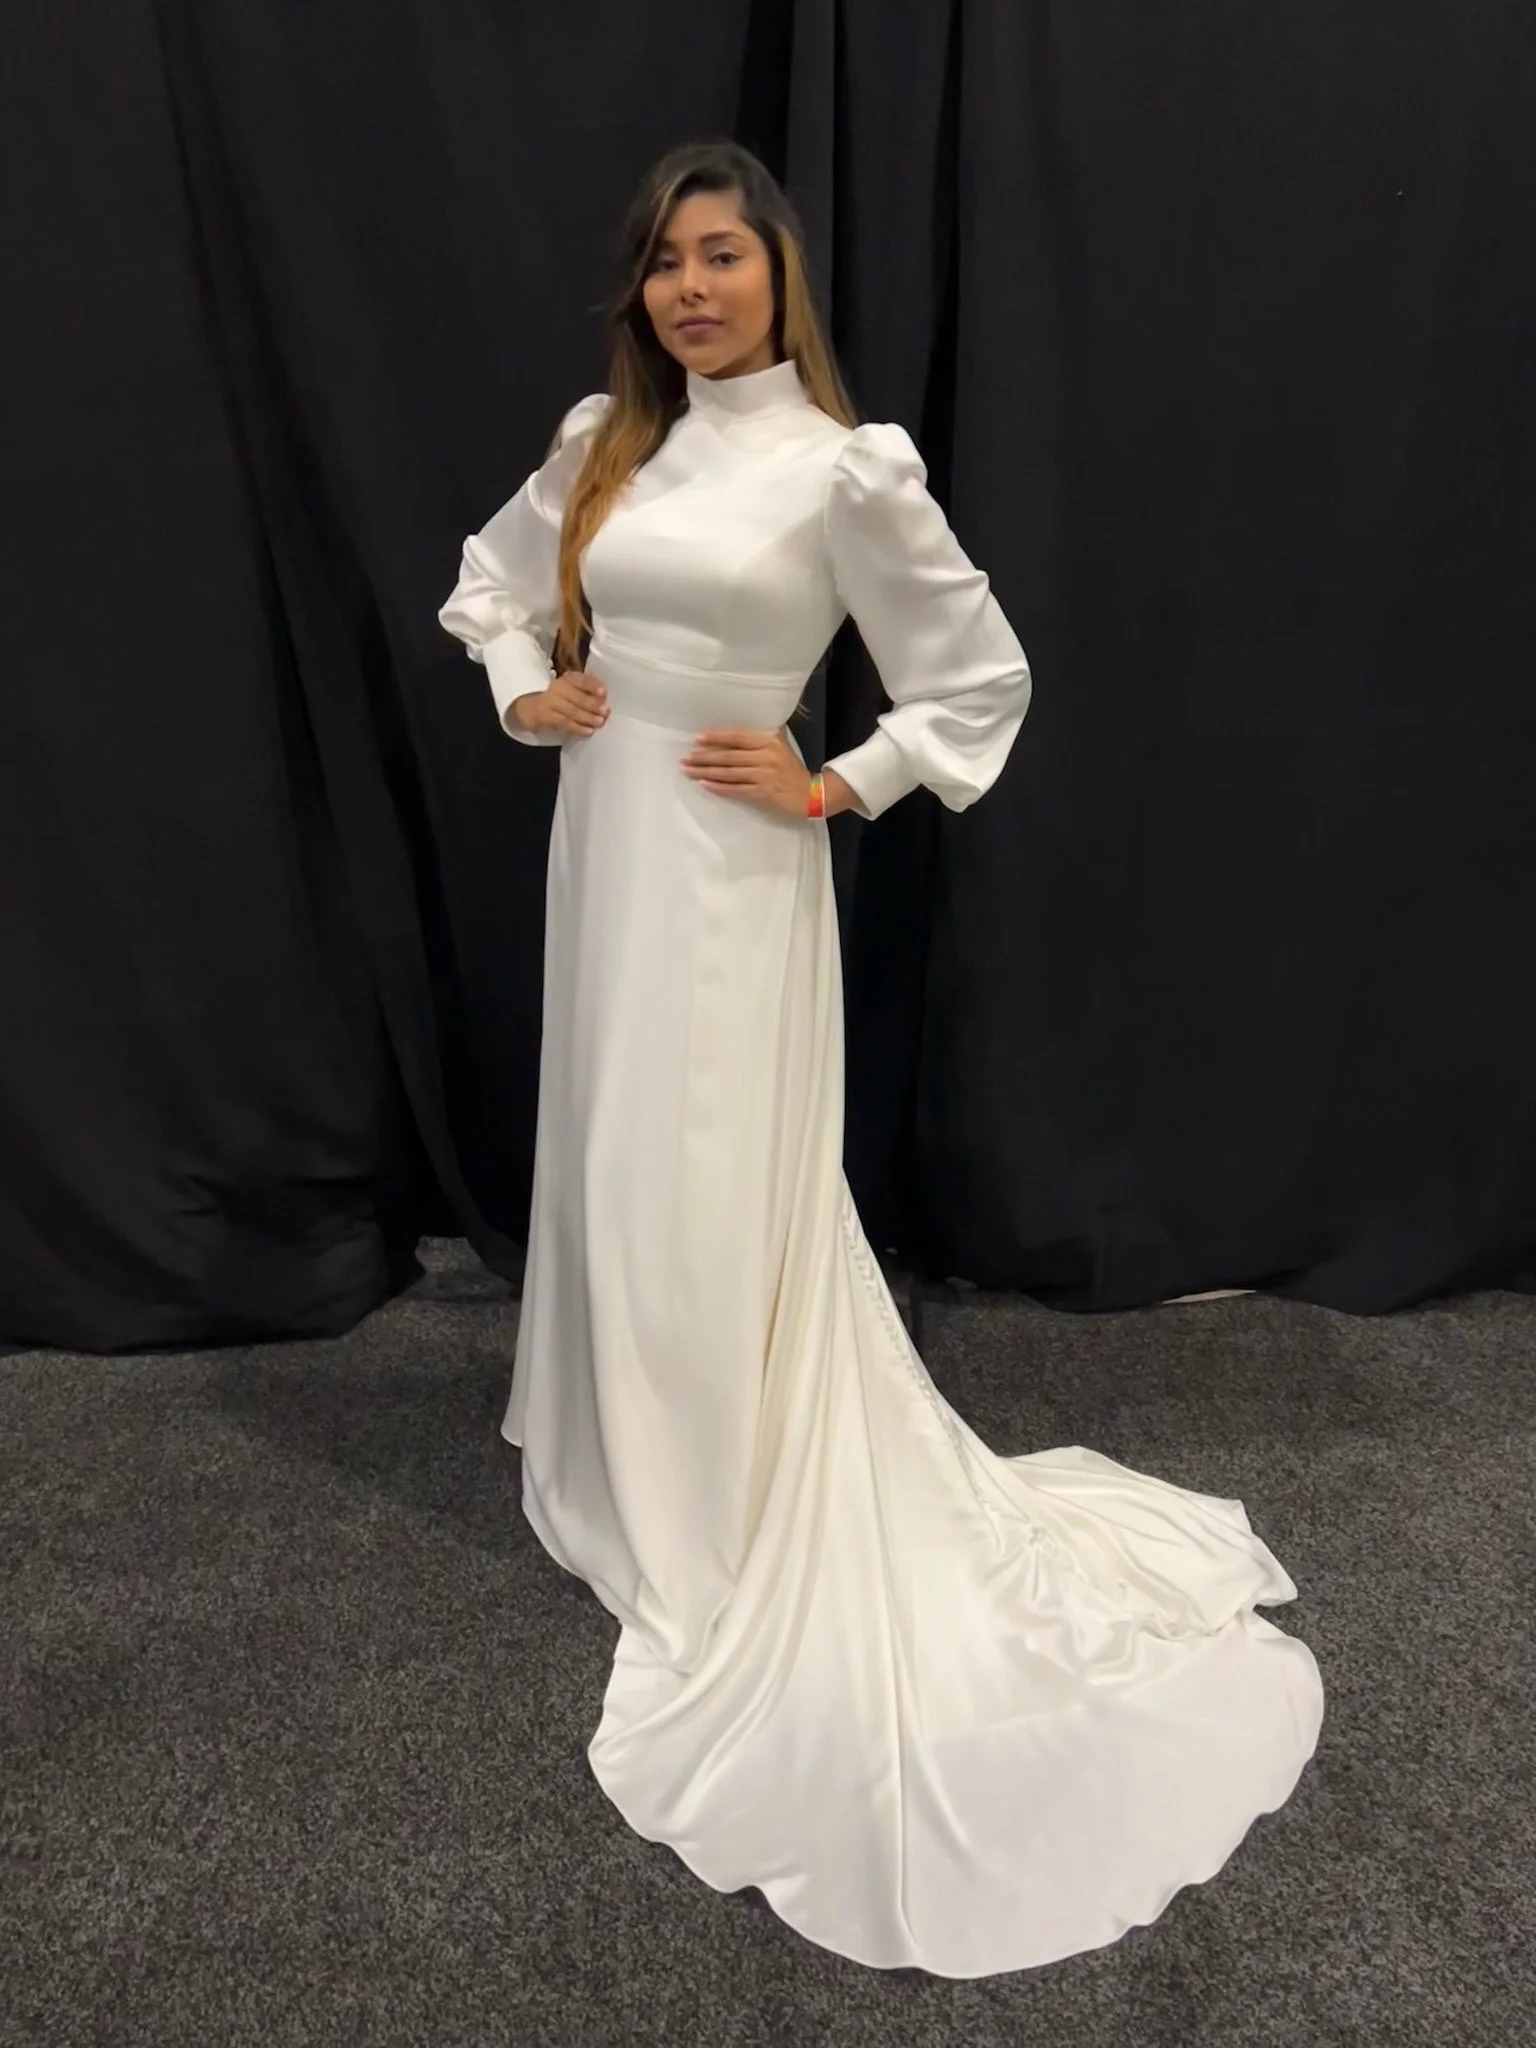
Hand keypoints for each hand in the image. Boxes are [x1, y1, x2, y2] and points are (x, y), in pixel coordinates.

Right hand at [511, 670, 607, 738]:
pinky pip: (563, 723)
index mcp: (567, 679)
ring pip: (572, 711)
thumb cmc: (558, 699)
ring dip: (587, 717)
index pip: (581, 680)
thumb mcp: (570, 691)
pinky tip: (588, 731)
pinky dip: (577, 728)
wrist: (529, 708)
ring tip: (599, 722)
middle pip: (577, 696)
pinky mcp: (545, 717)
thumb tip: (605, 701)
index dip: (592, 685)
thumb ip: (586, 692)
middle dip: (593, 704)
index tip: (603, 692)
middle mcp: (558, 688)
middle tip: (605, 711)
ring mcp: (550, 702)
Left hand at [682, 728, 856, 819]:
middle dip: (704, 757)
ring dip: (706, 772)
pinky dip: (719, 787)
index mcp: (769, 741)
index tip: (697, 739)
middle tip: (685, 758)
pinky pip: (736, 789)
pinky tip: (704, 785)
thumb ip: (765, 734)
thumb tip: (744, 724)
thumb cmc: (792, 769)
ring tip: (688, 771)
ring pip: (729, 772)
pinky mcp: (763, 793)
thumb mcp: (782, 745)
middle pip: (728, 755)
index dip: (716, 738)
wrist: (811, 794)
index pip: (736, 737)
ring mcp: (763, 775)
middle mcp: (765, 756)